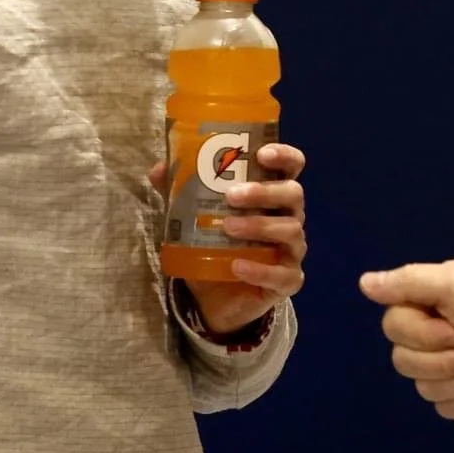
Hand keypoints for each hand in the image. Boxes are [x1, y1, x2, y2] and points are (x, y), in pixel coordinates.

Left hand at [149, 144, 307, 335]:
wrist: (214, 298)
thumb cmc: (212, 247)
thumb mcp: (193, 218)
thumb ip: (180, 193)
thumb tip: (160, 169)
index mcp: (272, 195)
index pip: (291, 167)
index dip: (284, 156)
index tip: (261, 154)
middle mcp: (288, 218)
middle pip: (293, 195)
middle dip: (263, 192)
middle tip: (231, 195)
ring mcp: (291, 250)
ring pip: (290, 231)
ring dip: (259, 226)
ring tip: (227, 228)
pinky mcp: (287, 281)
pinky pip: (283, 274)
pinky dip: (260, 269)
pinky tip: (237, 266)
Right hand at [359, 260, 453, 418]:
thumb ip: (409, 282)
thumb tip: (364, 283)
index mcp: (434, 299)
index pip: (393, 324)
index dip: (423, 334)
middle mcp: (437, 330)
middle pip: (404, 360)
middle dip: (448, 361)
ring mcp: (451, 364)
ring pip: (423, 387)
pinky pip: (443, 407)